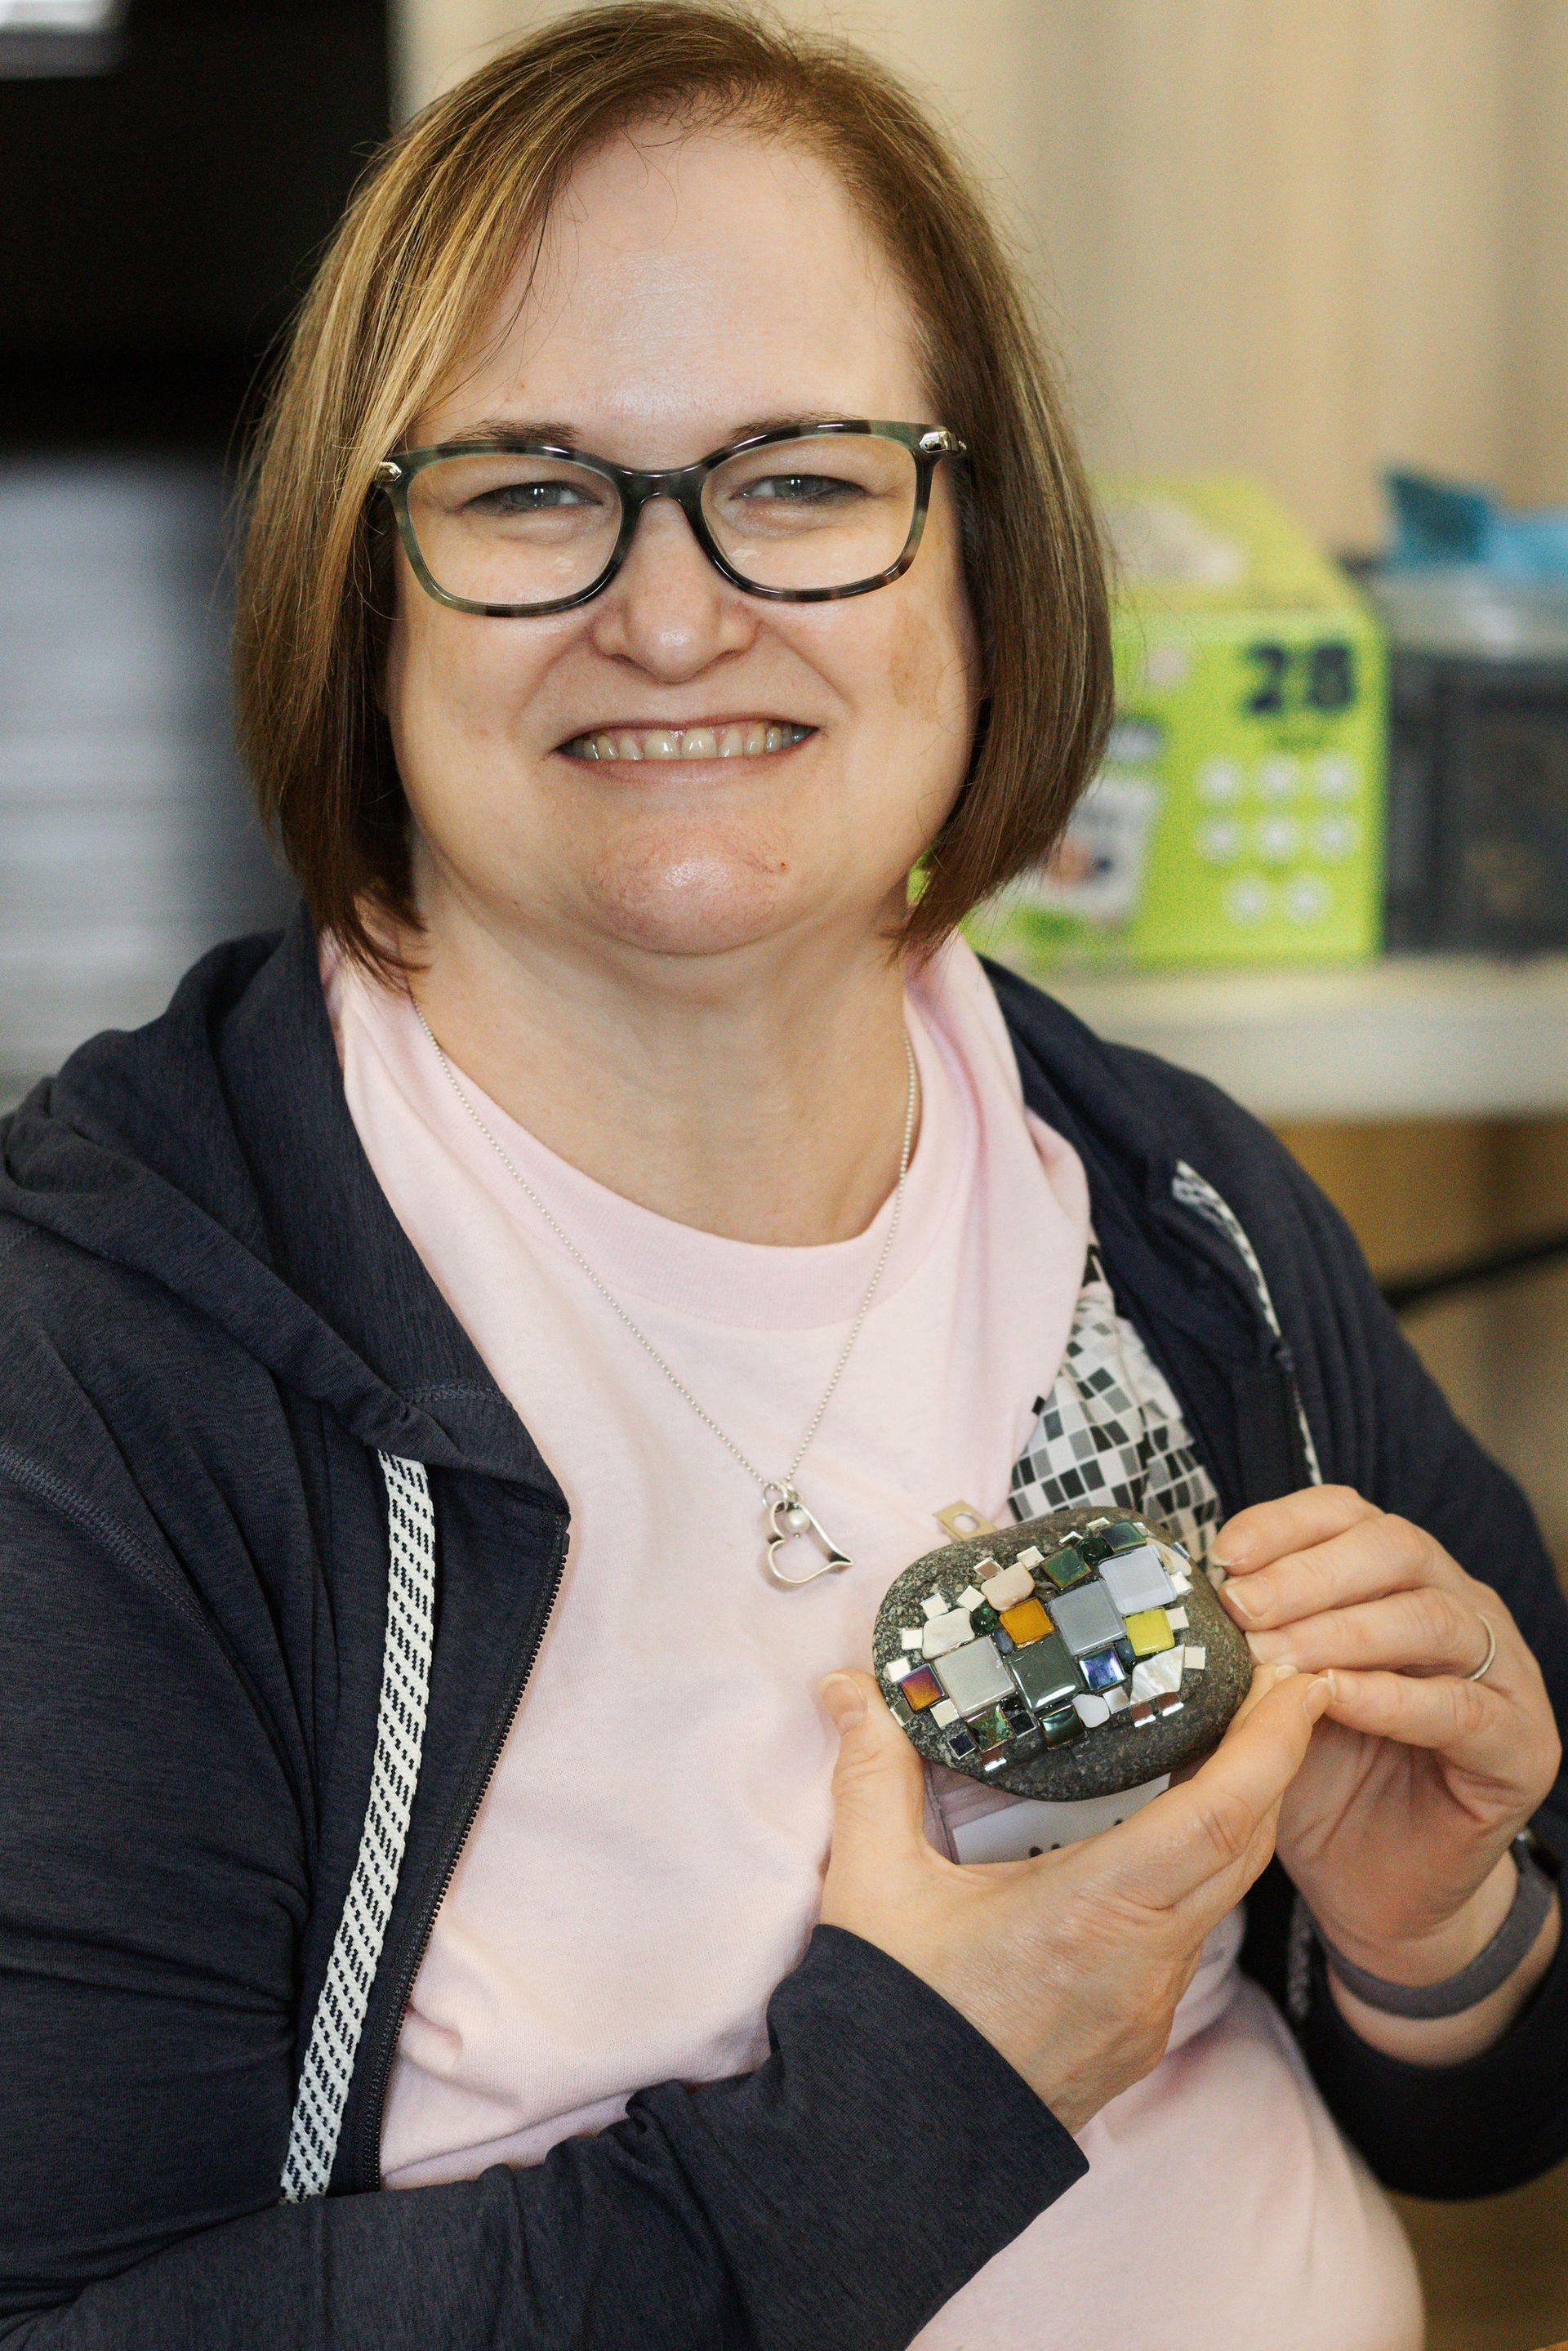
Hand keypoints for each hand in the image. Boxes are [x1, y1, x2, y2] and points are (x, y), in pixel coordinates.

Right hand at [818, 1658, 1326, 2132]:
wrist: (891, 2156)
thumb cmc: (890, 2016)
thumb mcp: (874, 1881)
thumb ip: (872, 1771)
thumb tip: (845, 1686)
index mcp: (1095, 1914)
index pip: (1218, 1814)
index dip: (1270, 1742)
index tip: (1299, 1679)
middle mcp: (1144, 1962)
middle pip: (1245, 1846)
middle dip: (1274, 1759)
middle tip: (1275, 1683)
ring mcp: (1149, 2005)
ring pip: (1224, 1892)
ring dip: (1241, 1815)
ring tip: (1230, 1742)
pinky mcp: (1139, 2032)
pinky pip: (1193, 1933)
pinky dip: (1203, 1869)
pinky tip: (1172, 1836)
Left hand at [1215, 1487, 1561, 2012]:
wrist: (1378, 1890)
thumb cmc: (1322, 1779)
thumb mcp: (1270, 1698)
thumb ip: (1246, 1646)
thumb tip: (1178, 1605)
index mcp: (1400, 1580)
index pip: (1350, 1514)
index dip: (1285, 1523)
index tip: (1223, 1552)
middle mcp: (1461, 1608)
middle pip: (1397, 1548)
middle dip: (1309, 1571)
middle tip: (1241, 1606)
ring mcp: (1502, 1675)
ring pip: (1432, 1617)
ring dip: (1343, 1629)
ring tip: (1274, 1655)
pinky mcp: (1521, 1746)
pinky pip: (1459, 1708)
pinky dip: (1391, 1698)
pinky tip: (1334, 1699)